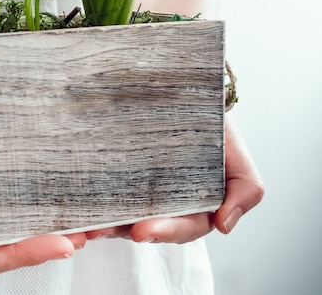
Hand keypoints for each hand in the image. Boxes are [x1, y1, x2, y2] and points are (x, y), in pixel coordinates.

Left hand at [85, 113, 264, 242]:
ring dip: (101, 224)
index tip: (143, 230)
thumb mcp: (236, 153)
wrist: (185, 89)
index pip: (181, 227)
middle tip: (105, 230)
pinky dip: (88, 203)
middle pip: (144, 226)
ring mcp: (134, 191)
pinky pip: (100, 192)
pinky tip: (76, 207)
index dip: (164, 231)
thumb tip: (224, 226)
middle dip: (124, 230)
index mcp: (192, 207)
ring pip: (118, 216)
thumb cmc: (212, 123)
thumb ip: (244, 188)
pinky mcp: (111, 173)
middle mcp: (162, 204)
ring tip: (85, 225)